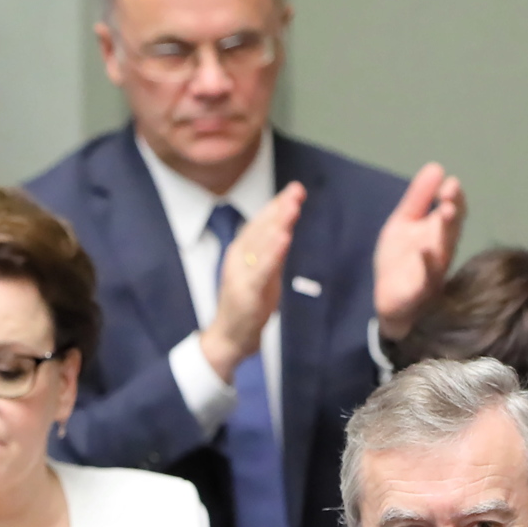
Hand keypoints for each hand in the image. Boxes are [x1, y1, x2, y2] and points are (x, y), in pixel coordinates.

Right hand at [198, 181, 303, 382]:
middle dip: (279, 208)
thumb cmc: (248, 304)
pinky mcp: (246, 291)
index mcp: (241, 251)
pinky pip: (261, 269)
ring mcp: (241, 273)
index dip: (277, 205)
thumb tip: (287, 225)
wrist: (230, 337)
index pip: (261, 223)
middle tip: (297, 190)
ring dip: (276, 224)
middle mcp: (238, 257)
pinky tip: (283, 238)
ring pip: (260, 244)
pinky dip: (272, 252)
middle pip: (260, 228)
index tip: (295, 189)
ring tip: (292, 207)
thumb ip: (273, 250)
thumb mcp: (264, 272)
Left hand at [372, 162, 466, 341]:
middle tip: (451, 191)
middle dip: (453, 209)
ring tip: (445, 211)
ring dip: (446, 231)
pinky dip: (427, 264)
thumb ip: (418, 198)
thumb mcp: (403, 223)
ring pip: (444, 249)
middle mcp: (441, 250)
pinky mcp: (419, 290)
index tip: (450, 182)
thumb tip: (437, 166)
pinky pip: (427, 277)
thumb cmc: (400, 260)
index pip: (453, 211)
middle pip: (452, 227)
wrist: (388, 300)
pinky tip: (425, 249)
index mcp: (439, 232)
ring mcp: (433, 271)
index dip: (454, 197)